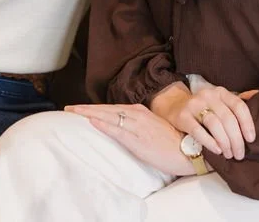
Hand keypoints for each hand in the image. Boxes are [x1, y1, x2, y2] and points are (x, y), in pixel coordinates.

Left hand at [65, 103, 194, 176]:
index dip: (94, 107)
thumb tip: (122, 124)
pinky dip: (104, 124)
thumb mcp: (153, 127)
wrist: (190, 151)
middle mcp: (137, 115)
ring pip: (109, 116)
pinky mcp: (139, 139)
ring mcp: (138, 126)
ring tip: (73, 112)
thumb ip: (138, 123)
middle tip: (68, 109)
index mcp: (140, 112)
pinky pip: (118, 130)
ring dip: (89, 113)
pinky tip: (92, 121)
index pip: (111, 107)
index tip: (79, 108)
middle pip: (106, 109)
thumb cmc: (173, 141)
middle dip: (86, 109)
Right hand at [149, 81, 257, 160]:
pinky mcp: (182, 116)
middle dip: (236, 139)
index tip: (251, 140)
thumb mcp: (220, 100)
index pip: (239, 106)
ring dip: (225, 142)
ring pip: (214, 124)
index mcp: (221, 92)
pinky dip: (209, 142)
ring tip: (229, 154)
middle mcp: (208, 95)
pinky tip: (217, 151)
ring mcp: (194, 105)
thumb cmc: (203, 107)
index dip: (247, 123)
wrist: (173, 105)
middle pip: (228, 118)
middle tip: (239, 155)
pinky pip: (198, 130)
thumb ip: (238, 101)